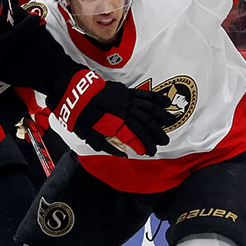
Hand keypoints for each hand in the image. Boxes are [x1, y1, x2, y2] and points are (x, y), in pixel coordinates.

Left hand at [50, 70, 172, 156]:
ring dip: (162, 116)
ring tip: (171, 122)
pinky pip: (144, 94)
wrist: (73, 92)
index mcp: (119, 122)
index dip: (147, 144)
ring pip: (149, 107)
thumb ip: (108, 146)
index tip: (151, 151)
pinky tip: (166, 102)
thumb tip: (124, 154)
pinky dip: (156, 98)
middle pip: (146, 122)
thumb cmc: (80, 116)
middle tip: (164, 142)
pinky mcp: (126, 91)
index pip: (138, 135)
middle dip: (157, 132)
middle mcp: (126, 110)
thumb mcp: (90, 137)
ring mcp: (128, 99)